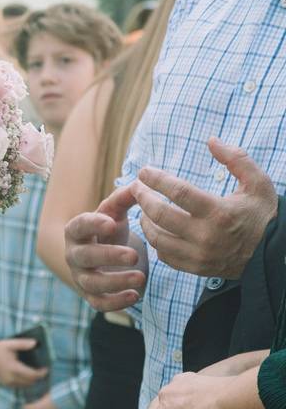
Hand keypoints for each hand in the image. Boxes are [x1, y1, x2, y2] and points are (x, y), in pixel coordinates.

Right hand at [0, 338, 48, 387]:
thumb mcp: (10, 344)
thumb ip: (23, 344)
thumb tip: (35, 343)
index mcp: (14, 368)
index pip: (32, 375)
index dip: (41, 373)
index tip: (46, 369)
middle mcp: (11, 377)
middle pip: (30, 382)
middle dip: (38, 378)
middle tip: (43, 372)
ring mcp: (8, 382)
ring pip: (25, 385)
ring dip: (32, 381)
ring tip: (36, 374)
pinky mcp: (6, 384)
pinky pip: (19, 386)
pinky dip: (25, 383)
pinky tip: (28, 376)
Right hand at [64, 185, 146, 310]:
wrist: (104, 257)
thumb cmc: (110, 231)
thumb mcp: (115, 213)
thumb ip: (124, 198)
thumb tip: (140, 184)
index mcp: (77, 230)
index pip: (80, 226)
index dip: (93, 224)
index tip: (112, 223)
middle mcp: (74, 254)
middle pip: (84, 257)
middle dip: (108, 256)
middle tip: (133, 256)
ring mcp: (81, 276)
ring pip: (91, 282)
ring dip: (115, 282)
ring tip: (141, 277)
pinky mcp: (91, 295)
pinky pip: (98, 303)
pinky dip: (115, 303)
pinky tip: (135, 296)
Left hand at [133, 137, 277, 278]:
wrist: (275, 254)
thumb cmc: (263, 215)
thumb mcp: (258, 183)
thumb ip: (236, 159)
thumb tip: (211, 140)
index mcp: (219, 213)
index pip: (178, 192)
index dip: (157, 179)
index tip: (144, 171)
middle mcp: (206, 236)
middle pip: (160, 215)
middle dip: (143, 198)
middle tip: (136, 187)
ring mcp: (199, 255)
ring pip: (157, 237)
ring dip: (144, 220)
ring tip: (144, 208)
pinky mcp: (196, 268)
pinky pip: (164, 255)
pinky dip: (156, 241)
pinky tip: (156, 229)